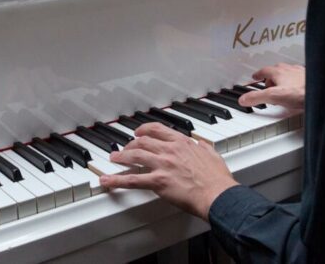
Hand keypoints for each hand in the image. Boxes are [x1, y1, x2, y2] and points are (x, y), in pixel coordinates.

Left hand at [99, 123, 237, 220]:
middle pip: (143, 142)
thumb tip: (203, 145)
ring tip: (114, 158)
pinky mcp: (158, 182)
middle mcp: (169, 150)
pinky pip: (132, 180)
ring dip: (121, 156)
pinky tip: (108, 180)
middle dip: (131, 144)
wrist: (217, 194)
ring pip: (135, 156)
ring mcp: (162, 165)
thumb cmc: (217, 178)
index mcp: (182, 143)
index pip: (158, 130)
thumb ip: (205, 148)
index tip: (139, 132)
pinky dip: (117, 180)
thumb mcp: (213, 155)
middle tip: (125, 148)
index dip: (145, 129)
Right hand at [238, 63, 304, 112]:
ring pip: (288, 72)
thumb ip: (257, 98)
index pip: (264, 70)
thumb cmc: (301, 92)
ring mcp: (300, 72)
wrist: (320, 92)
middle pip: (276, 70)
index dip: (258, 74)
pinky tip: (297, 88)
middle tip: (268, 85)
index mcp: (278, 72)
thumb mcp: (274, 97)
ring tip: (282, 87)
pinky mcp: (309, 77)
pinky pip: (299, 77)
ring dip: (283, 78)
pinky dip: (295, 81)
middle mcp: (289, 69)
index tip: (255, 76)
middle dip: (270, 77)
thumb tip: (243, 99)